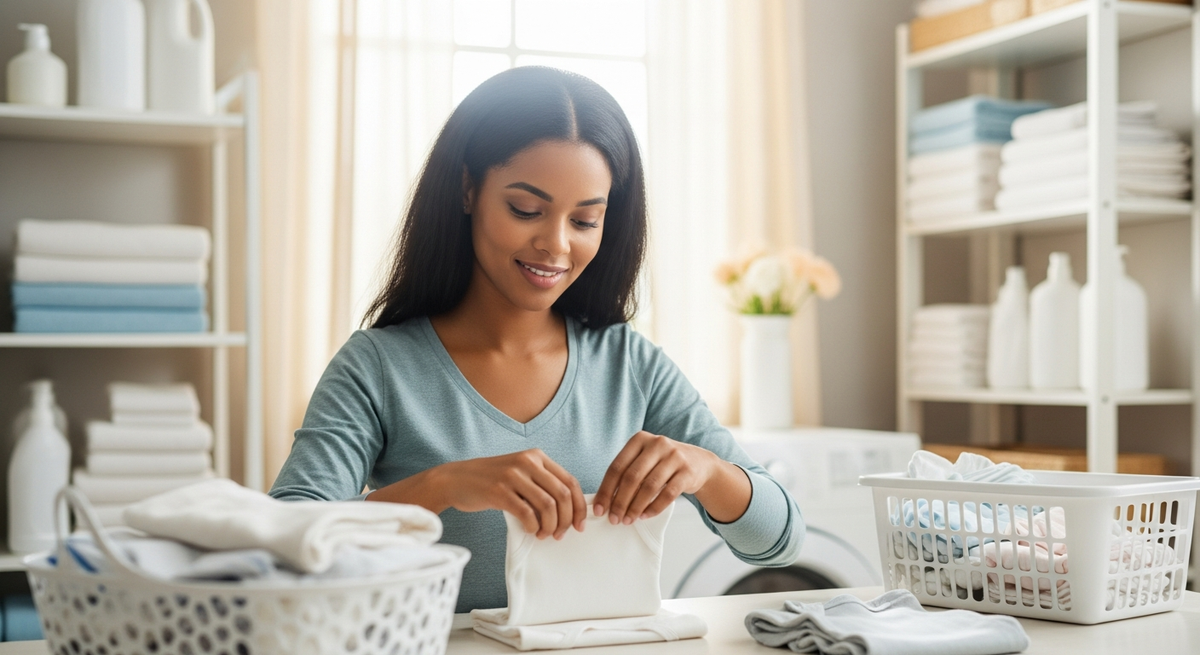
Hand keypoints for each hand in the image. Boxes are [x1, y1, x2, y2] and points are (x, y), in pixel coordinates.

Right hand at [436, 449, 586, 539]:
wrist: (455, 479)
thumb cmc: (491, 481)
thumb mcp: (520, 473)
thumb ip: (541, 484)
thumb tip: (569, 511)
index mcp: (537, 456)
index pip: (570, 482)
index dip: (579, 506)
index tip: (580, 525)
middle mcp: (527, 462)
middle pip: (562, 495)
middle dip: (567, 519)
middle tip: (560, 534)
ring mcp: (513, 475)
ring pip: (548, 505)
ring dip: (550, 525)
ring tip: (544, 534)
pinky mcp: (499, 491)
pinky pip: (527, 514)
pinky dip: (533, 527)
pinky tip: (531, 531)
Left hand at [592, 431, 720, 524]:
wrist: (700, 463)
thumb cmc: (664, 464)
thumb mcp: (645, 459)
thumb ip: (627, 473)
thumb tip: (605, 501)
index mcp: (640, 439)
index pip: (617, 467)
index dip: (606, 490)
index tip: (599, 510)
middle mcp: (657, 444)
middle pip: (632, 477)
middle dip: (620, 502)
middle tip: (614, 519)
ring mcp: (674, 456)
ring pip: (649, 486)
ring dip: (636, 507)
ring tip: (628, 520)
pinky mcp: (687, 471)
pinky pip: (668, 494)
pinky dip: (654, 508)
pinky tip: (645, 516)